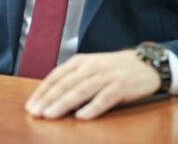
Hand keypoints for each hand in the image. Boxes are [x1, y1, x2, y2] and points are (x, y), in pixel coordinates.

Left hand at [25, 50, 160, 119]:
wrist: (147, 63)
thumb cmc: (115, 69)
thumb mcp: (92, 68)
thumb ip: (74, 79)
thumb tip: (51, 98)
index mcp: (81, 61)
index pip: (57, 76)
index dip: (42, 91)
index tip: (30, 105)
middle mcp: (91, 66)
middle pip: (66, 84)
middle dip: (48, 99)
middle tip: (35, 113)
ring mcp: (106, 76)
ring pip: (81, 90)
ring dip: (64, 103)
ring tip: (51, 115)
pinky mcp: (121, 86)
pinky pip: (105, 98)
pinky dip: (92, 107)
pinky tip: (81, 117)